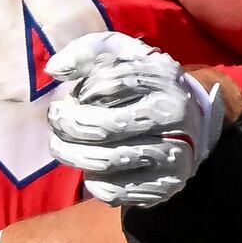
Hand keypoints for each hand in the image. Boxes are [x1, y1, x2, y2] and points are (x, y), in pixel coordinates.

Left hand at [41, 28, 223, 209]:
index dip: (82, 93)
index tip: (72, 97)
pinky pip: (116, 190)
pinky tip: (91, 169)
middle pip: (106, 126)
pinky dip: (93, 182)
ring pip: (108, 160)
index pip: (108, 84)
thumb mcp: (120, 56)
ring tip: (60, 146)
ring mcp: (175, 151)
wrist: (187, 122)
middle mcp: (174, 114)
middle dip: (68, 126)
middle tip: (55, 122)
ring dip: (72, 155)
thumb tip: (54, 69)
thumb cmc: (140, 85)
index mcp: (163, 77)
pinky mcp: (166, 183)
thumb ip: (86, 52)